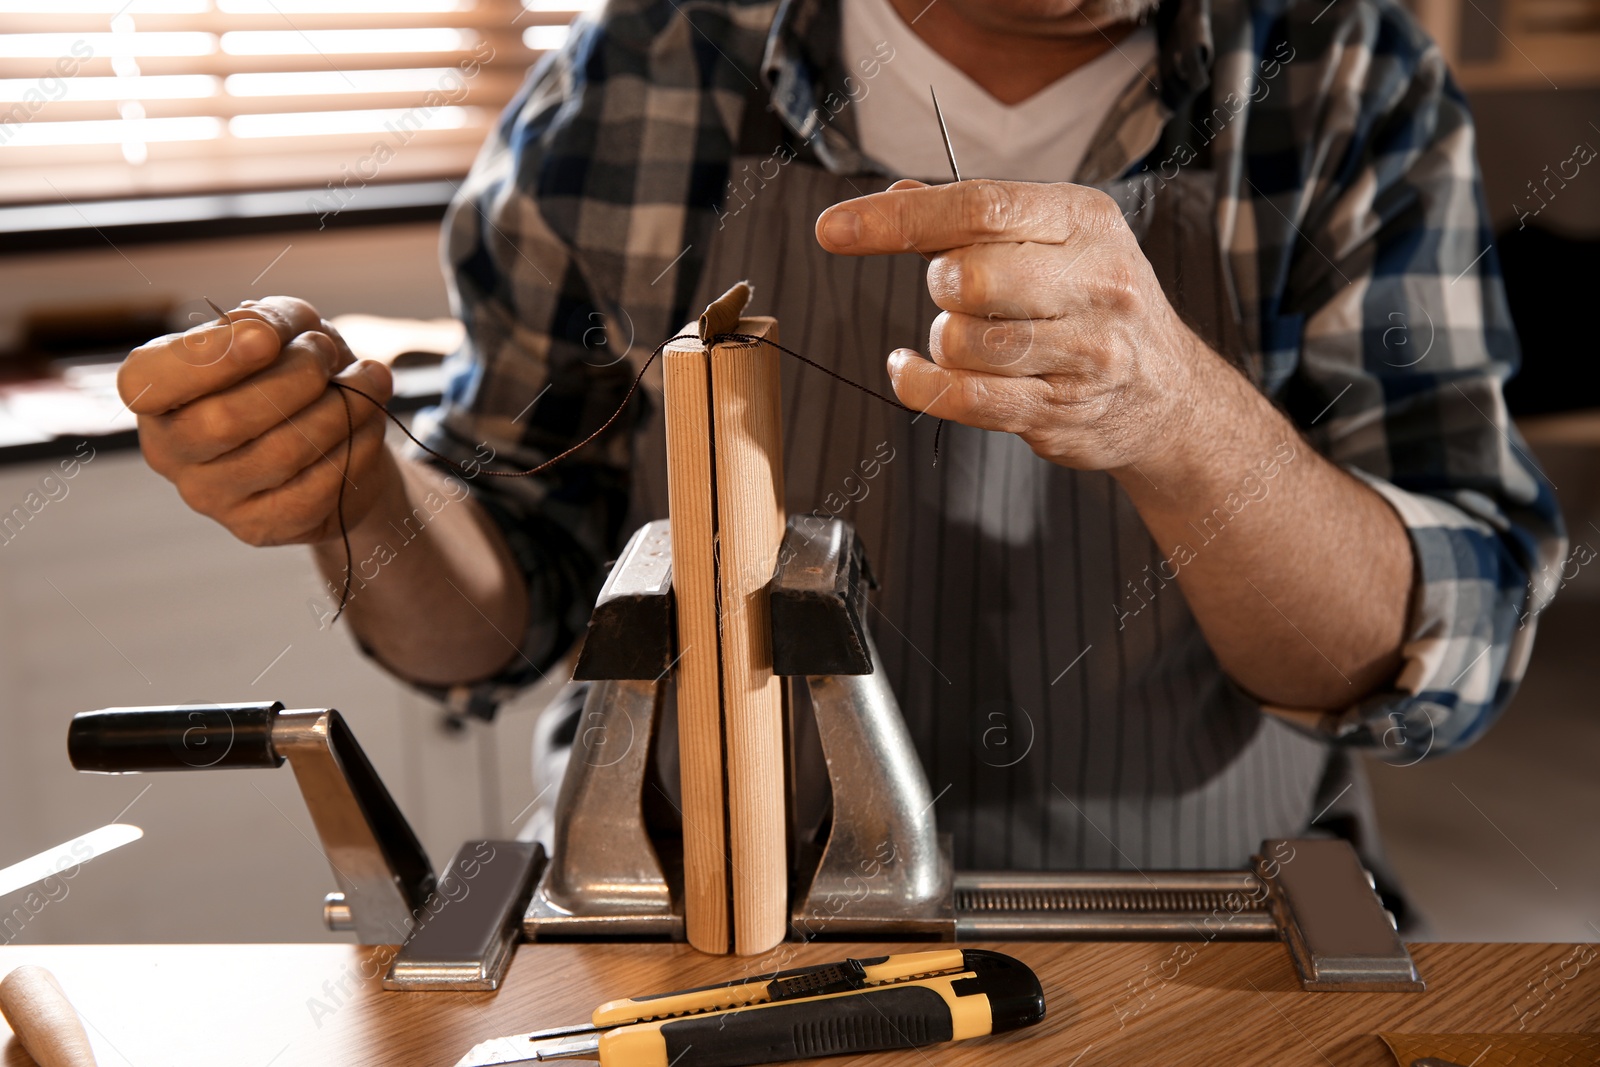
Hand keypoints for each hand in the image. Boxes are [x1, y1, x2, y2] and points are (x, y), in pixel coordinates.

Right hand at [118, 296, 396, 546]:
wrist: (334, 436)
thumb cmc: (291, 372)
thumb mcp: (281, 329)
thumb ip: (268, 320)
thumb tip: (266, 333)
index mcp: (154, 394)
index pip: (149, 382)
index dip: (212, 358)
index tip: (267, 338)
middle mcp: (169, 450)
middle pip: (226, 420)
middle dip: (294, 378)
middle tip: (325, 354)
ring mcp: (210, 496)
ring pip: (281, 454)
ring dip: (340, 409)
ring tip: (368, 380)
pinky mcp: (257, 527)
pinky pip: (315, 490)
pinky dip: (354, 447)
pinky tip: (368, 421)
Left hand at [815, 179, 1209, 474]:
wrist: (1168, 395)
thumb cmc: (1095, 304)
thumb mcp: (1054, 240)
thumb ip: (974, 219)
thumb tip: (896, 198)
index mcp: (1084, 220)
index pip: (978, 207)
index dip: (896, 219)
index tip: (834, 230)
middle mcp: (1094, 280)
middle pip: (967, 275)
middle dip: (938, 287)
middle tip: (956, 294)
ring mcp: (1084, 350)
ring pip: (961, 341)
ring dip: (942, 341)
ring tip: (971, 338)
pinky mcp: (1060, 408)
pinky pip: (962, 398)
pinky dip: (920, 385)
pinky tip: (911, 371)